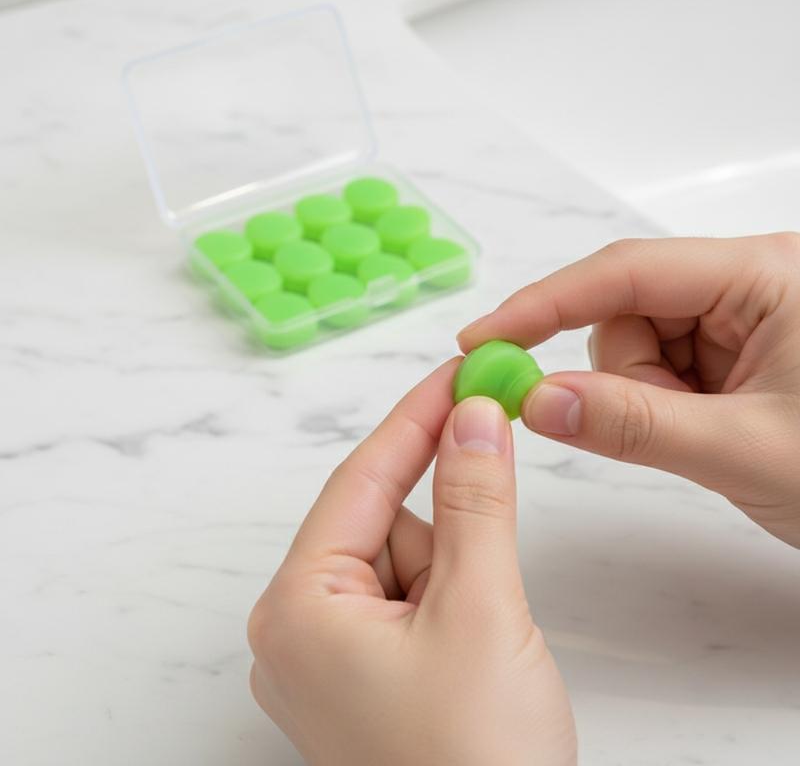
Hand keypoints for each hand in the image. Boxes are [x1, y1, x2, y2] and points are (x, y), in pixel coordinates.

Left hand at [248, 361, 575, 765]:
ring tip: (482, 645)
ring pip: (404, 563)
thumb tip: (474, 415)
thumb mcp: (482, 610)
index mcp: (298, 607)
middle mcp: (296, 628)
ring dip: (456, 578)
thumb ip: (477, 501)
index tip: (459, 371)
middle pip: (385, 525)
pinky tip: (470, 657)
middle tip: (487, 564)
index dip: (415, 418)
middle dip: (447, 531)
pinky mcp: (361, 677)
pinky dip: (450, 604)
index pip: (362, 480)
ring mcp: (327, 658)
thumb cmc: (476, 760)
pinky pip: (407, 601)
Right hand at [459, 233, 799, 547]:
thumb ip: (634, 425)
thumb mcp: (746, 450)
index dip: (545, 303)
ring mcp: (738, 317)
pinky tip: (707, 428)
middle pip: (625, 311)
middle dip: (625, 377)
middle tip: (668, 429)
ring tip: (707, 434)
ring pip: (634, 344)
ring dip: (644, 397)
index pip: (626, 272)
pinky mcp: (730, 350)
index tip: (482, 338)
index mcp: (763, 276)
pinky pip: (655, 368)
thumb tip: (535, 399)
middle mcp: (747, 283)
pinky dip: (658, 404)